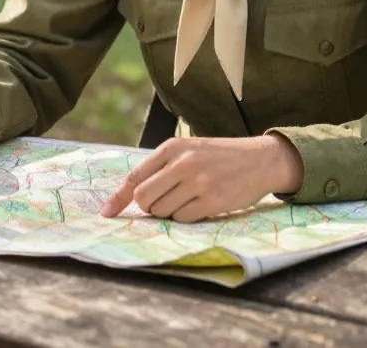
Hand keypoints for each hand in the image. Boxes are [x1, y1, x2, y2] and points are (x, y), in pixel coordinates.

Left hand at [100, 134, 303, 222]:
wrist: (260, 159)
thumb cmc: (220, 156)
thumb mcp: (190, 150)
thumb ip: (163, 167)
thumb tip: (133, 194)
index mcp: (172, 148)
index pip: (135, 176)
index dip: (118, 198)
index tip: (106, 213)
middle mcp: (183, 163)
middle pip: (144, 198)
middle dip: (147, 208)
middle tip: (162, 204)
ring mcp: (198, 181)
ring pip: (162, 211)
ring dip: (169, 212)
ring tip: (188, 199)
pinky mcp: (212, 200)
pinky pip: (183, 218)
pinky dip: (186, 217)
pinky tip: (200, 205)